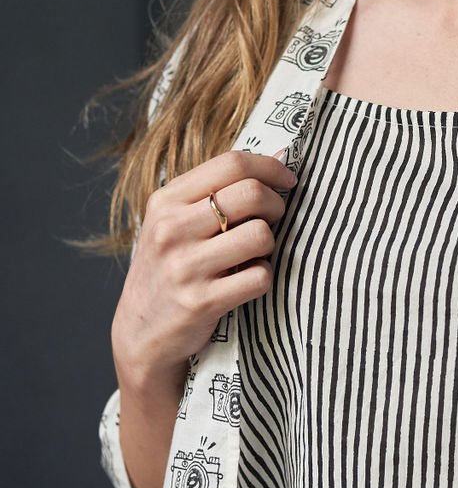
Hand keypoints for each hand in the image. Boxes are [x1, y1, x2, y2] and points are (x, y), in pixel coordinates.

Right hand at [111, 148, 297, 390]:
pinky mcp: (201, 301)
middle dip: (276, 206)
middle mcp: (171, 229)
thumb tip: (280, 154)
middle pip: (251, 194)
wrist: (140, 333)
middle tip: (273, 220)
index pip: (231, 164)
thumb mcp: (175, 221)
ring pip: (261, 235)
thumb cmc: (168, 268)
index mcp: (166, 200)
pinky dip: (263, 278)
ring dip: (269, 246)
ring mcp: (185, 266)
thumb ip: (219, 189)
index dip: (270, 168)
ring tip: (254, 254)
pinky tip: (247, 281)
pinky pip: (260, 277)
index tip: (287, 182)